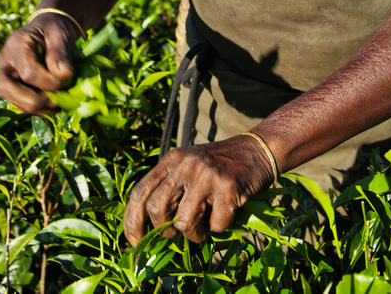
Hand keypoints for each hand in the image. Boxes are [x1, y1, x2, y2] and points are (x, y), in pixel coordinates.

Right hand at [0, 13, 77, 113]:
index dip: (50, 82)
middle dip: (39, 100)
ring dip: (41, 107)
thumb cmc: (54, 29)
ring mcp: (5, 77)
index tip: (68, 79)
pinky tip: (55, 102)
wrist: (48, 29)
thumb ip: (60, 53)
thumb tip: (64, 75)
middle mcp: (4, 63)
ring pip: (15, 103)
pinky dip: (40, 108)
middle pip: (8, 91)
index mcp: (15, 45)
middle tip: (62, 97)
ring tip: (61, 100)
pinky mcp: (12, 89)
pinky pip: (22, 106)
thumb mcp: (60, 34)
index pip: (28, 73)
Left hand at [123, 134, 274, 244]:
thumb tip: (151, 229)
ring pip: (184, 221)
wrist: (257, 149)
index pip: (140, 192)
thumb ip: (170, 188)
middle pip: (157, 208)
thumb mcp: (189, 167)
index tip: (135, 241)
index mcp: (171, 160)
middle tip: (178, 233)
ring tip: (203, 230)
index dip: (132, 221)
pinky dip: (218, 228)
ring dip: (193, 235)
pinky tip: (225, 215)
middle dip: (164, 230)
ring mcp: (207, 174)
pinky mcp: (228, 186)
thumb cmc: (220, 166)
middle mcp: (185, 164)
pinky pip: (215, 225)